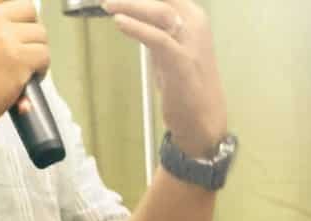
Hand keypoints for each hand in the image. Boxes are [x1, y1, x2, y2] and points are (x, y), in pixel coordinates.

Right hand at [0, 0, 49, 145]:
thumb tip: (19, 25)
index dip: (17, 14)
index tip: (17, 28)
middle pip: (28, 9)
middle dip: (31, 29)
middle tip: (25, 48)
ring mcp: (5, 38)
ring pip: (40, 34)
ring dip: (37, 52)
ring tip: (25, 69)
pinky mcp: (19, 59)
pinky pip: (44, 56)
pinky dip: (41, 69)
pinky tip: (29, 80)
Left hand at [102, 0, 228, 157]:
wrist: (203, 119)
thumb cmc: (186, 86)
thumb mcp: (169, 50)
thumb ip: (157, 32)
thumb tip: (134, 19)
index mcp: (194, 17)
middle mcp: (195, 24)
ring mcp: (190, 42)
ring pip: (160, 11)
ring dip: (131, 4)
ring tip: (107, 3)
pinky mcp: (181, 61)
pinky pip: (158, 38)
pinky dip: (137, 28)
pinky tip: (119, 22)